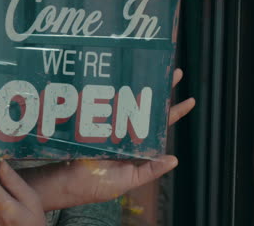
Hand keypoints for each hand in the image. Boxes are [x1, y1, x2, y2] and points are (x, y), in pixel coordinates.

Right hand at [20, 68, 195, 210]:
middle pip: (148, 107)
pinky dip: (114, 89)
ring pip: (129, 100)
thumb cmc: (95, 185)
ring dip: (141, 84)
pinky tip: (123, 77)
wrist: (64, 182)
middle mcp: (126, 131)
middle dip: (162, 90)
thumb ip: (149, 171)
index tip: (190, 100)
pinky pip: (106, 101)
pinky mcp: (92, 117)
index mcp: (137, 146)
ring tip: (153, 68)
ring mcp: (109, 122)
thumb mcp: (126, 181)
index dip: (175, 113)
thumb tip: (174, 158)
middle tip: (174, 72)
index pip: (160, 127)